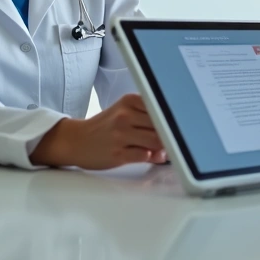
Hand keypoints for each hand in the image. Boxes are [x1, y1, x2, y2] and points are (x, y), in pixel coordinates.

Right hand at [30, 94, 166, 169]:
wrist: (75, 141)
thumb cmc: (104, 127)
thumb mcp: (124, 113)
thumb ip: (148, 119)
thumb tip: (173, 131)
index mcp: (129, 101)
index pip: (161, 106)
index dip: (174, 117)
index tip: (184, 123)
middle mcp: (125, 115)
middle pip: (161, 125)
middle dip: (171, 134)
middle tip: (176, 139)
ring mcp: (121, 135)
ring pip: (156, 140)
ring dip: (164, 147)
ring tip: (164, 149)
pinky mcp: (118, 153)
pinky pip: (144, 155)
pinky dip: (153, 157)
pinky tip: (153, 156)